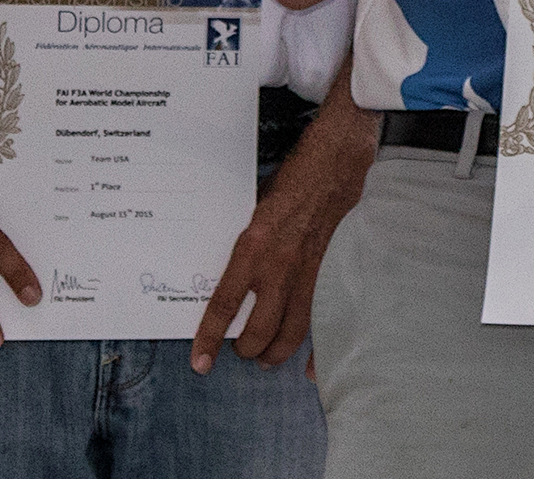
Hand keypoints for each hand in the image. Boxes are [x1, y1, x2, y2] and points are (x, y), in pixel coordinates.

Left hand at [191, 90, 373, 375]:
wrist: (334, 163)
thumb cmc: (290, 180)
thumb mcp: (251, 206)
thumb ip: (242, 243)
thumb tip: (228, 270)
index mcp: (252, 247)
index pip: (224, 304)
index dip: (210, 337)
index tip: (199, 361)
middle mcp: (278, 266)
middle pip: (257, 330)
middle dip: (244, 349)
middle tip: (237, 350)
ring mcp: (305, 274)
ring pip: (288, 332)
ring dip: (273, 353)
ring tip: (263, 358)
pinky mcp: (326, 274)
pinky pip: (319, 320)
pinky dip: (315, 349)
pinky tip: (310, 369)